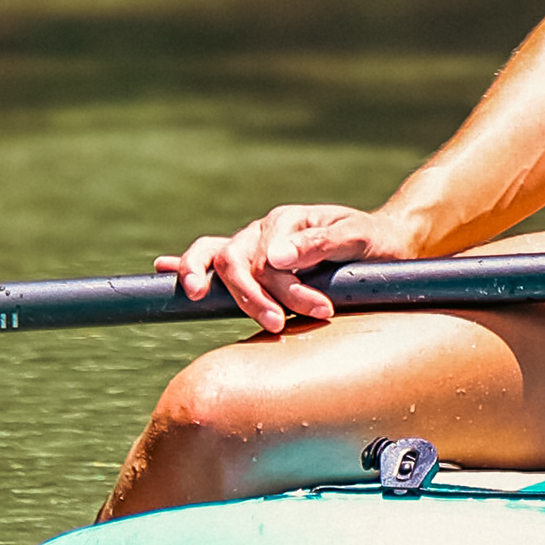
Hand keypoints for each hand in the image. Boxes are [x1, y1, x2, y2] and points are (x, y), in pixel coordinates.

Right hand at [159, 198, 401, 335]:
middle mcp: (264, 230)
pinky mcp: (250, 262)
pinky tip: (162, 268)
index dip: (288, 286)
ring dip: (208, 278)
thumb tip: (275, 257)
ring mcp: (253, 244)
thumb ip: (320, 243)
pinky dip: (185, 263)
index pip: (269, 253)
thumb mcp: (357, 237)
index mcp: (288, 220)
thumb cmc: (372, 241)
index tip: (318, 310)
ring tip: (200, 296)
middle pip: (237, 258)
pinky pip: (209, 256)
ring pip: (217, 256)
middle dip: (251, 295)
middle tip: (278, 325)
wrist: (382, 240)